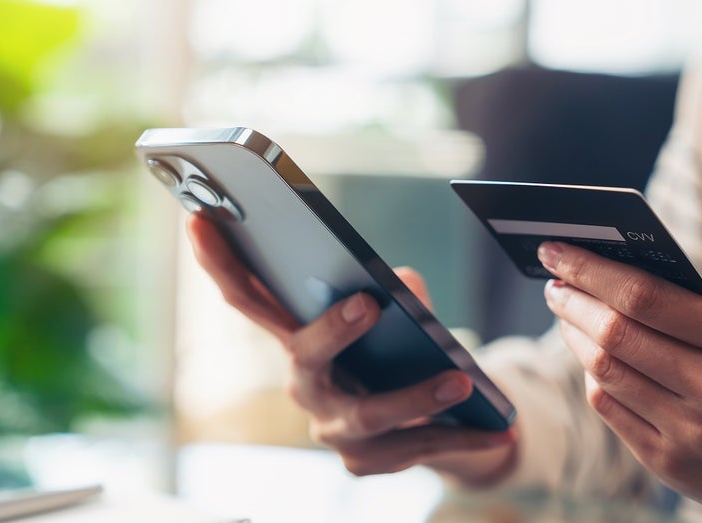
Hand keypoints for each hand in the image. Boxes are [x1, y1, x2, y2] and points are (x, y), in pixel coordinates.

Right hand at [186, 214, 515, 483]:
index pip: (249, 298)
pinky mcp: (366, 462)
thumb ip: (397, 293)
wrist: (426, 420)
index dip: (220, 261)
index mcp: (298, 338)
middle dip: (332, 330)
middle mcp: (304, 384)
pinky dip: (462, 436)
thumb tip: (403, 284)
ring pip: (368, 414)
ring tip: (460, 381)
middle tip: (369, 304)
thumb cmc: (397, 351)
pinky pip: (414, 448)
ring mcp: (332, 429)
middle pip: (303, 355)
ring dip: (416, 396)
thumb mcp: (398, 315)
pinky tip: (501, 426)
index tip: (201, 219)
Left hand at [537, 240, 701, 518]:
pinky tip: (591, 357)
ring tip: (566, 313)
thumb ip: (689, 297)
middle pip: (616, 335)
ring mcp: (692, 433)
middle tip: (554, 282)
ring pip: (605, 372)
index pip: (645, 296)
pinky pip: (609, 408)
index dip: (591, 270)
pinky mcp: (669, 464)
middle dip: (573, 301)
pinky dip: (593, 376)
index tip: (558, 250)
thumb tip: (608, 267)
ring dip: (574, 336)